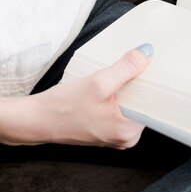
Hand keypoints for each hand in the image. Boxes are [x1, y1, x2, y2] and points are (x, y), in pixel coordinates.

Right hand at [1, 46, 152, 147]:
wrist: (35, 120)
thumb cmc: (62, 107)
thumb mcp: (97, 83)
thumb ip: (125, 68)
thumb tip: (146, 53)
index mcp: (129, 131)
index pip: (155, 103)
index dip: (155, 82)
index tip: (155, 65)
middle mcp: (126, 138)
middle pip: (145, 103)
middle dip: (140, 83)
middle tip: (135, 64)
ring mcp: (117, 136)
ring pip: (133, 104)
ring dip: (128, 88)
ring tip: (119, 75)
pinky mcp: (108, 130)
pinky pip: (122, 109)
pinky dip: (119, 95)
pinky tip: (110, 86)